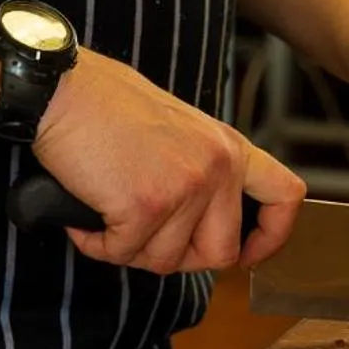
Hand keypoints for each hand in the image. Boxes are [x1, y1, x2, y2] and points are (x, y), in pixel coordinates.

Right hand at [33, 47, 304, 275]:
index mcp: (229, 146)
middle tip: (142, 234)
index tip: (248, 253)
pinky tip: (86, 215)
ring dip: (128, 247)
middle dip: (177, 257)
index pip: (285, 196)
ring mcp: (185, 187)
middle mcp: (217, 166)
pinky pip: (123, 253)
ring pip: (165, 260)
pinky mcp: (146, 205)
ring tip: (106, 210)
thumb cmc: (106, 104)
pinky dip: (97, 242)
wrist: (62, 88)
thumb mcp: (179, 129)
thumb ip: (200, 169)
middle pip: (220, 253)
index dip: (272, 236)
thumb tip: (197, 224)